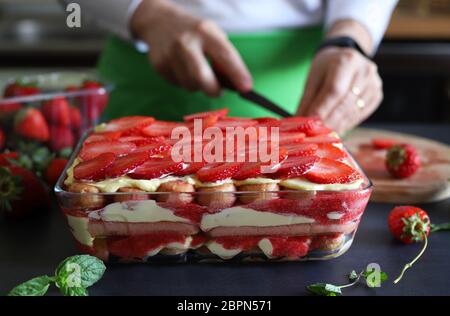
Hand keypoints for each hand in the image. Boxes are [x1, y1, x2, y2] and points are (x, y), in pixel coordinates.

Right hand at [131, 0, 251, 96]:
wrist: (159, 22)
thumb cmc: (194, 33)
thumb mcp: (212, 35)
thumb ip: (224, 57)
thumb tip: (234, 84)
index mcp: (204, 31)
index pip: (225, 55)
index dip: (238, 73)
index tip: (246, 88)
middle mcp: (186, 42)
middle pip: (202, 77)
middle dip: (214, 90)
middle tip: (218, 91)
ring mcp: (170, 55)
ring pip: (191, 85)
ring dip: (198, 85)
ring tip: (196, 70)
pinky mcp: (159, 66)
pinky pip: (179, 85)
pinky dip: (185, 82)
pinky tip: (182, 68)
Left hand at [297, 47, 382, 133]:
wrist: (346, 58)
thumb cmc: (326, 68)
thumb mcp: (313, 79)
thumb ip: (307, 101)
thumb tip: (299, 123)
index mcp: (346, 61)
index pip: (334, 90)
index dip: (322, 109)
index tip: (310, 123)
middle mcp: (365, 71)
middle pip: (345, 103)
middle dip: (328, 121)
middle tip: (314, 134)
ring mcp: (374, 84)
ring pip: (353, 112)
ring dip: (336, 126)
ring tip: (321, 135)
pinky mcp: (376, 96)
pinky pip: (359, 116)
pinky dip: (345, 125)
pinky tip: (334, 130)